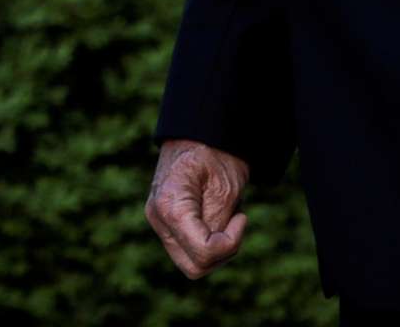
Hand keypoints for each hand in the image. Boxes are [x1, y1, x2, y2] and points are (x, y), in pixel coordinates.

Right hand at [144, 139, 251, 278]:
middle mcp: (157, 218)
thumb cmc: (214, 154)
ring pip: (192, 262)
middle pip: (195, 266)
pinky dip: (210, 243)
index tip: (241, 217)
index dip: (230, 244)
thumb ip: (217, 225)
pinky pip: (190, 249)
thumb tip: (212, 251)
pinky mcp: (165, 222)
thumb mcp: (225, 190)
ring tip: (227, 217)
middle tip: (235, 222)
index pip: (203, 253)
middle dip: (222, 253)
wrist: (198, 132)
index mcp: (169, 207)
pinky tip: (218, 218)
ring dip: (217, 249)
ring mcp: (159, 222)